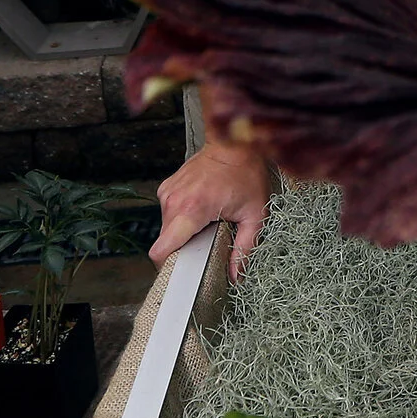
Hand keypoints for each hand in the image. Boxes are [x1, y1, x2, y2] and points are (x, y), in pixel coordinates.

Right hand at [149, 137, 273, 279]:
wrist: (235, 142)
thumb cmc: (246, 173)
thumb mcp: (255, 214)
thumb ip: (244, 248)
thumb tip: (237, 275)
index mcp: (191, 210)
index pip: (161, 249)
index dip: (169, 265)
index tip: (184, 269)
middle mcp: (173, 201)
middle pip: (166, 242)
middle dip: (183, 247)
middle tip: (207, 240)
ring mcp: (167, 192)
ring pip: (166, 228)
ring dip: (183, 231)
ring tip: (207, 221)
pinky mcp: (167, 186)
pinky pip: (169, 212)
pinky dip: (182, 216)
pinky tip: (201, 208)